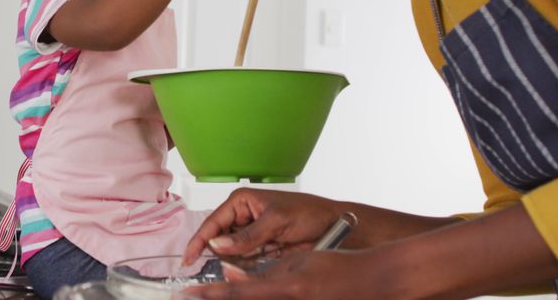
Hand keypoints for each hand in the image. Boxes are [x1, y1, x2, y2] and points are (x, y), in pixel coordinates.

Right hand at [182, 188, 343, 265]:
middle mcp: (243, 217)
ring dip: (234, 263)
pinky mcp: (261, 249)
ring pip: (231, 254)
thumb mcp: (276, 221)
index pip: (213, 222)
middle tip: (219, 269)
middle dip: (219, 254)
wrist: (335, 227)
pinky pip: (246, 262)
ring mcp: (252, 234)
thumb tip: (217, 244)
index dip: (199, 241)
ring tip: (242, 268)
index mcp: (242, 201)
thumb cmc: (309, 213)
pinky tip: (252, 270)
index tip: (188, 258)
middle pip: (219, 240)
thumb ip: (247, 236)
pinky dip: (247, 268)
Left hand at [188, 248, 393, 298]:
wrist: (371, 282)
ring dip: (237, 294)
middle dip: (220, 298)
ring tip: (215, 292)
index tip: (186, 293)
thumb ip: (264, 271)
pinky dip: (256, 294)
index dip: (210, 293)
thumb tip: (232, 273)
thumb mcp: (297, 261)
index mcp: (286, 288)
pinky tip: (250, 285)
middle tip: (194, 296)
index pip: (238, 292)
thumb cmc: (337, 267)